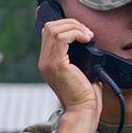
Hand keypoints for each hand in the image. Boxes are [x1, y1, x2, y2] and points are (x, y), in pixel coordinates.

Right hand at [37, 16, 102, 132]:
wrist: (84, 109)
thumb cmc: (85, 92)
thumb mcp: (80, 68)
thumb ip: (77, 53)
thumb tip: (86, 36)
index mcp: (48, 61)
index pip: (48, 32)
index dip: (64, 24)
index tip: (81, 29)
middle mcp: (44, 61)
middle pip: (50, 27)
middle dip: (71, 23)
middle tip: (87, 32)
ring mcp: (48, 63)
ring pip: (54, 29)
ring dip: (74, 27)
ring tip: (87, 36)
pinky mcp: (56, 65)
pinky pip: (62, 38)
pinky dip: (76, 33)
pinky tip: (87, 39)